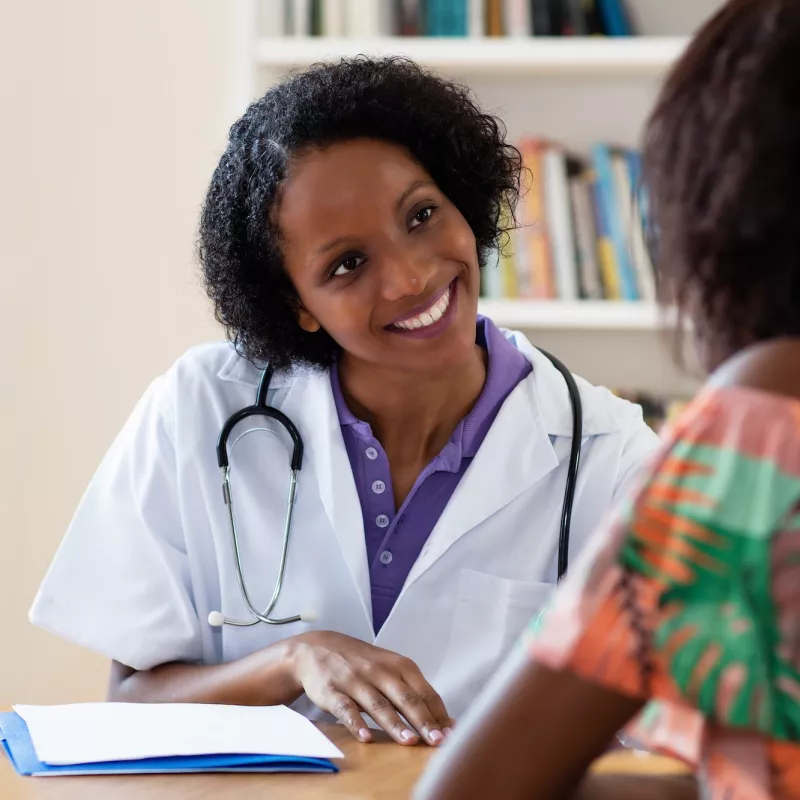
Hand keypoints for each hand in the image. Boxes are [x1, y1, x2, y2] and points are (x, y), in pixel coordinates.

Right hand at [287, 630, 453, 745]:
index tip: (452, 734)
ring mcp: (355, 680)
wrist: (317, 648)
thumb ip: (413, 692)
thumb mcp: (390, 669)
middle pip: (405, 698)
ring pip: (378, 704)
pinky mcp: (332, 690)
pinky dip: (356, 723)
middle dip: (423, 721)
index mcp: (399, 665)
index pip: (424, 692)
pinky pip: (346, 708)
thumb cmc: (363, 663)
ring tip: (409, 741)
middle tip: (438, 741)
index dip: (438, 714)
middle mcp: (379, 670)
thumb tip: (444, 721)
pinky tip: (366, 737)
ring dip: (395, 724)